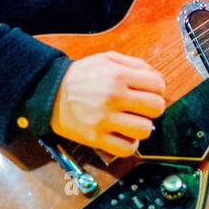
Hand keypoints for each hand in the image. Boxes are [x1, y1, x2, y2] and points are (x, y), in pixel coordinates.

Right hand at [50, 51, 166, 157]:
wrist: (49, 92)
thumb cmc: (82, 75)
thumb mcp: (108, 59)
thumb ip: (136, 65)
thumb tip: (159, 79)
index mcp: (118, 75)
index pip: (158, 85)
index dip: (158, 89)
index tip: (149, 92)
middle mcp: (113, 97)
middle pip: (156, 108)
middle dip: (153, 108)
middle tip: (141, 108)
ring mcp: (104, 120)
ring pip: (144, 130)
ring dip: (142, 127)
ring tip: (132, 122)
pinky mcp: (96, 138)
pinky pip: (126, 149)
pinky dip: (129, 144)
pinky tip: (123, 135)